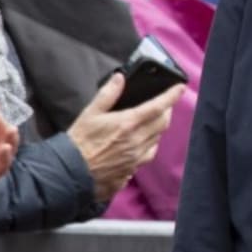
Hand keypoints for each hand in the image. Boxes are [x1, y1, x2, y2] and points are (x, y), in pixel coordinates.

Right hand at [64, 74, 184, 203]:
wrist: (70, 173)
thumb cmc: (78, 142)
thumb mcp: (90, 113)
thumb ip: (107, 94)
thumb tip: (120, 78)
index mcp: (128, 124)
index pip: (158, 107)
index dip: (171, 96)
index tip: (180, 88)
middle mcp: (137, 141)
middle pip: (163, 123)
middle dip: (167, 111)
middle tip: (163, 103)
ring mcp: (136, 157)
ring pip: (157, 139)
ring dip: (158, 128)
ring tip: (152, 120)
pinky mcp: (133, 169)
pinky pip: (149, 154)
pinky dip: (150, 144)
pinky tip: (143, 141)